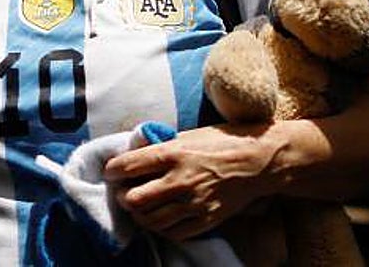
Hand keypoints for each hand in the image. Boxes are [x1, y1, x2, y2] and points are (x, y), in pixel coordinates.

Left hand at [103, 123, 278, 240]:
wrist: (257, 161)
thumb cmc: (221, 142)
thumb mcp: (186, 135)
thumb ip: (160, 147)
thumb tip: (134, 152)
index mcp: (172, 154)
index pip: (127, 166)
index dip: (112, 171)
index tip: (111, 172)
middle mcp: (180, 180)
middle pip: (134, 200)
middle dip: (123, 197)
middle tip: (124, 192)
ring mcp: (194, 203)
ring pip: (151, 220)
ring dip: (139, 215)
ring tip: (139, 208)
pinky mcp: (206, 220)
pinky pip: (174, 233)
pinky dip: (161, 228)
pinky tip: (159, 219)